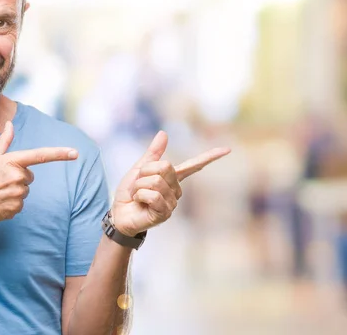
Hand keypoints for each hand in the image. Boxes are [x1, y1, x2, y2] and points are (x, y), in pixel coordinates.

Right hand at [0, 121, 78, 224]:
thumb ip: (3, 141)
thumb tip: (10, 124)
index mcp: (12, 161)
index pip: (40, 155)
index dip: (60, 154)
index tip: (75, 153)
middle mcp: (18, 177)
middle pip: (30, 176)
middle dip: (18, 177)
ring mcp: (18, 194)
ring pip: (25, 190)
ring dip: (14, 190)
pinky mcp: (16, 208)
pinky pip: (21, 204)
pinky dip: (11, 203)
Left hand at [111, 131, 230, 236]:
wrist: (119, 214)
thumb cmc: (130, 193)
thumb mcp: (139, 169)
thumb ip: (153, 153)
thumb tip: (164, 133)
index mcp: (172, 177)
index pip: (195, 165)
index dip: (210, 157)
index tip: (227, 149)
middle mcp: (176, 189)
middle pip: (165, 167)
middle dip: (144, 173)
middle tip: (138, 185)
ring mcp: (172, 202)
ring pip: (156, 181)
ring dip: (139, 186)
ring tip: (138, 195)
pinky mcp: (165, 213)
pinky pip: (153, 195)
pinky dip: (140, 196)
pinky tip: (140, 203)